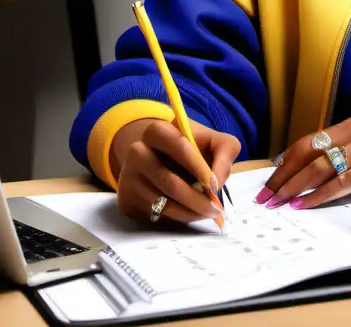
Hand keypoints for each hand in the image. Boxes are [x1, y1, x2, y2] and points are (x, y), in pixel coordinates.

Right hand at [110, 117, 240, 225]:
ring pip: (163, 203)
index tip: (215, 184)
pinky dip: (176, 219)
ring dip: (190, 213)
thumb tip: (217, 182)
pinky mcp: (125, 201)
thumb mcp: (213, 141)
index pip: (178, 146)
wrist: (163, 157)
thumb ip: (225, 152)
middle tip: (216, 209)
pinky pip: (154, 216)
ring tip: (207, 213)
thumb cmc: (194, 148)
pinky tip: (188, 213)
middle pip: (170, 182)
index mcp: (158, 131)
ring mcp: (128, 178)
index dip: (198, 166)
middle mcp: (137, 152)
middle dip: (198, 199)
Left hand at [254, 116, 350, 209]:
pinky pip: (342, 182)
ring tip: (278, 203)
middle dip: (282, 175)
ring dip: (294, 187)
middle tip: (264, 195)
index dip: (285, 161)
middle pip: (308, 152)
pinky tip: (306, 206)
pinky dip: (320, 196)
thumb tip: (318, 177)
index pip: (309, 141)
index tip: (269, 179)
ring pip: (320, 167)